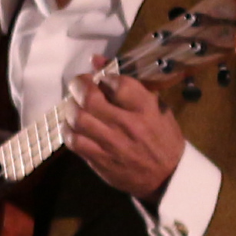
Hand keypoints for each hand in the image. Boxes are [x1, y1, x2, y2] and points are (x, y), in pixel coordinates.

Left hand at [68, 55, 185, 201]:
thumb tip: (96, 60)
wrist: (168, 175)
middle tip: (79, 85)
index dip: (104, 76)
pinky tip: (73, 126)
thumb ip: (128, 83)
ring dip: (70, 107)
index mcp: (146, 109)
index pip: (118, 83)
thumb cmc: (162, 136)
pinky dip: (68, 129)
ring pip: (78, 119)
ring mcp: (112, 144)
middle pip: (90, 99)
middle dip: (78, 86)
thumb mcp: (156, 106)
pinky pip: (74, 142)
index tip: (103, 79)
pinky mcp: (100, 161)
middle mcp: (128, 125)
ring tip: (75, 105)